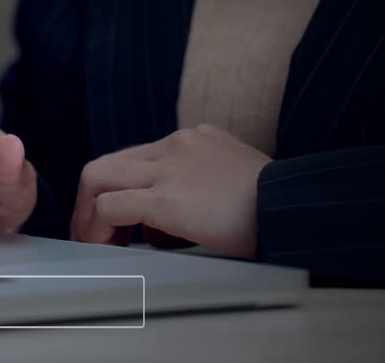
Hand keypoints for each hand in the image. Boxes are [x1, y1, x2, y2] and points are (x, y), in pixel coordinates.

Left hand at [71, 124, 271, 258]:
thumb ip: (195, 192)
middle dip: (90, 200)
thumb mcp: (232, 183)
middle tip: (91, 233)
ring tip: (94, 243)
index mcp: (194, 140)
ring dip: (88, 214)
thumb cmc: (276, 208)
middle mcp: (176, 145)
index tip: (113, 219)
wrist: (301, 210)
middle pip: (107, 164)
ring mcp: (169, 167)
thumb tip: (159, 228)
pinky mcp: (167, 197)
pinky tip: (106, 248)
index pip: (134, 158)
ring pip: (97, 178)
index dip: (115, 190)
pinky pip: (111, 207)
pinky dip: (98, 229)